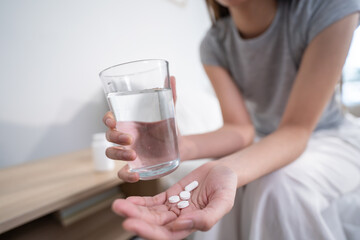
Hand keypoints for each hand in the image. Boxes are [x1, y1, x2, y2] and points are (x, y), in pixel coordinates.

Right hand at [103, 76, 177, 182]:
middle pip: (109, 136)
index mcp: (129, 122)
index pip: (110, 119)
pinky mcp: (134, 167)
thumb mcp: (169, 113)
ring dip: (118, 154)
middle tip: (130, 139)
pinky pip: (122, 173)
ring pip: (111, 153)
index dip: (107, 119)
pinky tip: (135, 176)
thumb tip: (171, 76)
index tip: (112, 120)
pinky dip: (125, 175)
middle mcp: (125, 137)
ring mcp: (128, 153)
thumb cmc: (169, 128)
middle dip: (115, 137)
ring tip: (133, 155)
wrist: (180, 147)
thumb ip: (170, 96)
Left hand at [112, 162, 237, 239]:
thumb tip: (181, 226)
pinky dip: (141, 202)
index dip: (149, 231)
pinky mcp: (170, 195)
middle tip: (120, 212)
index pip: (167, 234)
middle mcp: (180, 219)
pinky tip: (129, 200)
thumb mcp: (223, 202)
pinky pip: (153, 201)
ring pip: (151, 213)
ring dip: (134, 210)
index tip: (133, 223)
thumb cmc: (227, 187)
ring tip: (118, 205)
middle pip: (154, 224)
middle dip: (137, 219)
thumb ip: (206, 218)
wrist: (224, 170)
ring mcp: (174, 207)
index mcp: (192, 225)